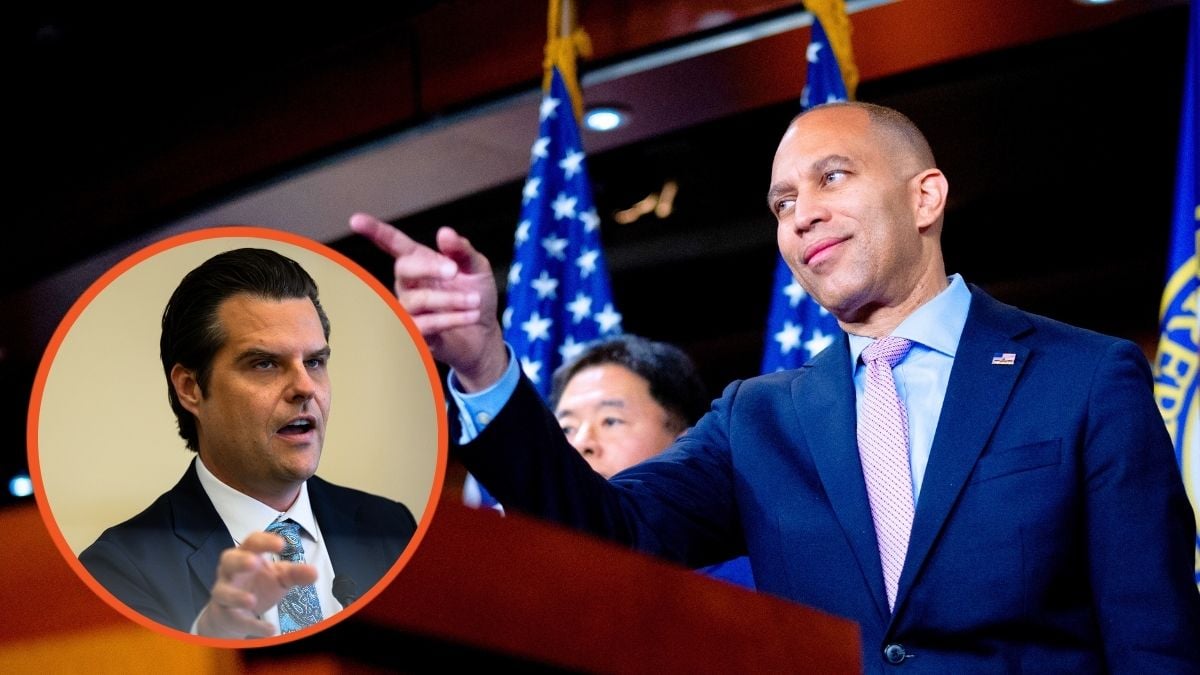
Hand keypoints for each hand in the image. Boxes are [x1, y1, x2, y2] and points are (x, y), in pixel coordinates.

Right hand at [194, 532, 317, 638]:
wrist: (234, 613)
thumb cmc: (258, 585)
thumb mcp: (280, 577)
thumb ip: (296, 573)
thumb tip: (314, 573)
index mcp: (247, 555)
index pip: (252, 542)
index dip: (265, 541)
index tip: (282, 544)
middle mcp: (230, 572)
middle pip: (228, 560)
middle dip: (240, 561)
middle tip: (254, 562)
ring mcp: (224, 593)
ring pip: (222, 592)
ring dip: (236, 596)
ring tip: (253, 601)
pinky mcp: (224, 614)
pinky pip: (235, 619)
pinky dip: (252, 624)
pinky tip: (269, 630)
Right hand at [350, 212, 507, 390]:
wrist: (485, 334)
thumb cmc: (476, 296)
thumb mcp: (477, 268)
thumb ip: (462, 250)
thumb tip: (444, 232)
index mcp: (420, 261)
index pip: (394, 243)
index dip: (375, 231)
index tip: (356, 221)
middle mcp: (409, 284)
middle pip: (403, 269)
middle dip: (429, 267)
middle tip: (454, 271)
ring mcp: (409, 308)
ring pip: (416, 300)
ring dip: (449, 299)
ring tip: (475, 301)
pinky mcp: (416, 332)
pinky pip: (424, 324)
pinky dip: (451, 318)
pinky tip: (472, 315)